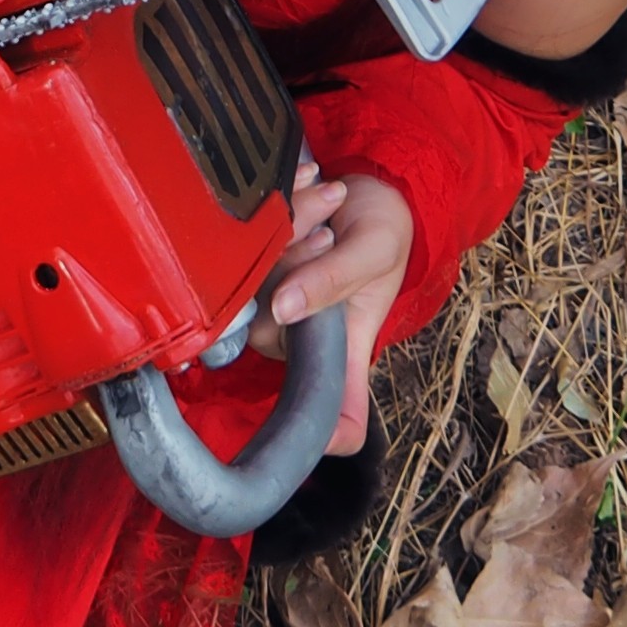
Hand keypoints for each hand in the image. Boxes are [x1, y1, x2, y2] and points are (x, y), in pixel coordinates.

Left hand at [250, 159, 411, 455]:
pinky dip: (272, 219)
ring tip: (322, 211)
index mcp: (344, 349)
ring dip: (282, 238)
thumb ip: (333, 280)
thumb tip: (283, 309)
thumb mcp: (374, 251)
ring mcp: (275, 309)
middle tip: (325, 236)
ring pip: (249, 289)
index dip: (325, 438)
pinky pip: (243, 255)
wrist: (372, 188)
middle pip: (265, 333)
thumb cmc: (384, 231)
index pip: (340, 419)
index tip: (310, 436)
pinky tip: (302, 195)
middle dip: (289, 271)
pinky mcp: (255, 276)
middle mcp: (303, 337)